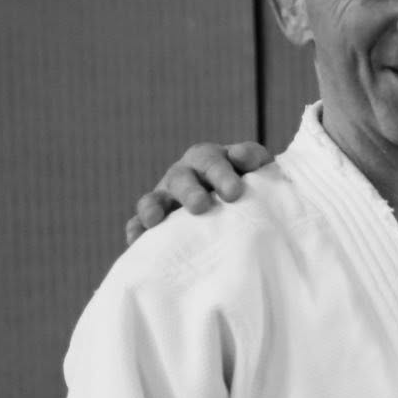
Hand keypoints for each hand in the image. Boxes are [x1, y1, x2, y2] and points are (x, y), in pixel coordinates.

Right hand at [124, 140, 274, 243]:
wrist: (241, 205)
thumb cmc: (252, 189)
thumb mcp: (261, 172)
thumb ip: (257, 162)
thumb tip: (243, 158)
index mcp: (210, 159)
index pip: (214, 161)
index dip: (222, 173)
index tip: (234, 192)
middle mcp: (185, 175)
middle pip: (182, 178)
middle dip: (190, 191)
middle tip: (200, 206)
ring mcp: (166, 198)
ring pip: (154, 199)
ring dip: (153, 207)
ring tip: (155, 220)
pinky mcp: (154, 221)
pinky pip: (138, 224)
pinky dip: (136, 230)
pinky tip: (136, 239)